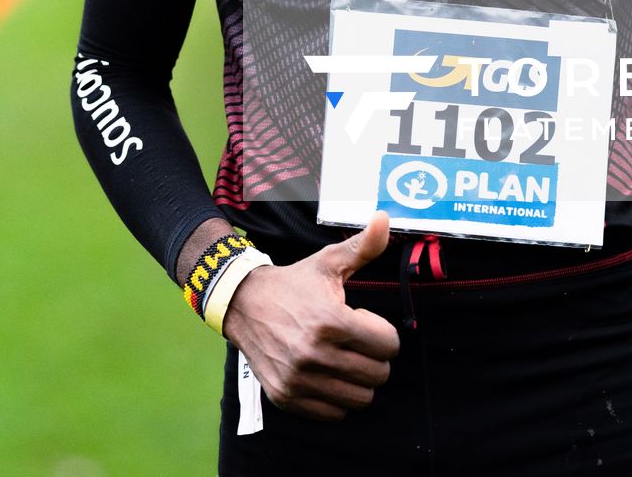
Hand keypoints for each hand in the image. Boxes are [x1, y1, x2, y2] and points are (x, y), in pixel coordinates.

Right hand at [221, 212, 401, 420]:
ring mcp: (298, 379)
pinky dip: (337, 398)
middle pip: (378, 374)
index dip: (383, 333)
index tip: (364, 322)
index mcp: (330, 321)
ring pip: (360, 398)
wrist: (242, 303)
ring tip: (342, 358)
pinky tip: (326, 374)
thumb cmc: (293, 283)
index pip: (389, 345)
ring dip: (358, 380)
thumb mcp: (328, 263)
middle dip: (374, 357)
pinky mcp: (286, 397)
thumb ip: (363, 246)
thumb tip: (385, 217)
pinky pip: (334, 414)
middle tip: (355, 342)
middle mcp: (314, 354)